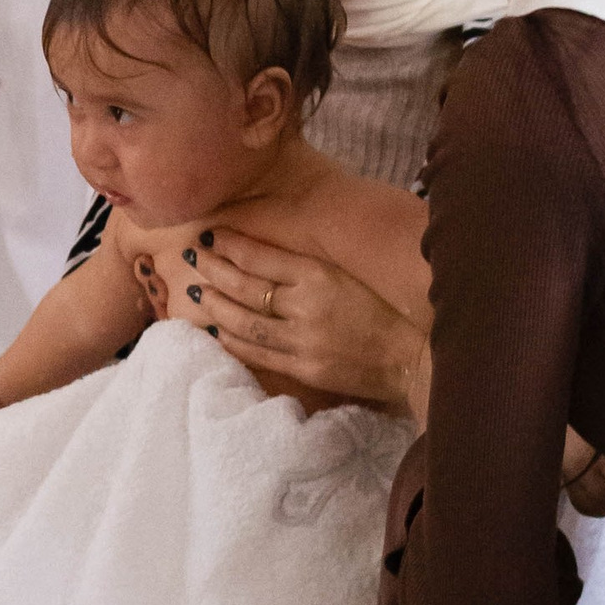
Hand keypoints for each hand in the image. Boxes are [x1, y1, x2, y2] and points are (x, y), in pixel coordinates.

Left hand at [174, 223, 425, 413]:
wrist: (409, 359)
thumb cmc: (384, 312)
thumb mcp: (348, 276)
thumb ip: (309, 268)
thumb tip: (266, 255)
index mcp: (321, 276)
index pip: (264, 258)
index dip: (233, 246)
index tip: (213, 235)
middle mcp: (306, 306)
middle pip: (246, 288)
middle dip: (215, 271)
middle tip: (195, 259)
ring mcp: (302, 341)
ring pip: (244, 322)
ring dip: (216, 307)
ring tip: (197, 293)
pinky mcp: (304, 369)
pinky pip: (258, 354)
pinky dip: (232, 341)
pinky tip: (216, 331)